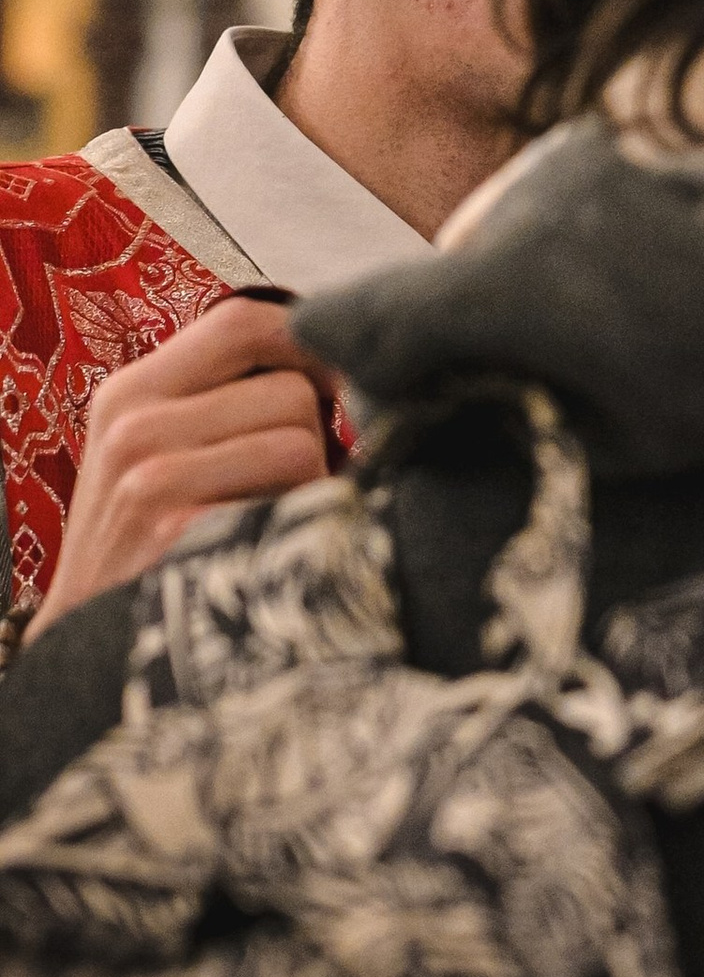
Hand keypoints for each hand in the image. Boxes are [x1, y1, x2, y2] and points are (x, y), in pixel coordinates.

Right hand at [29, 298, 336, 635]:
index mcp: (132, 392)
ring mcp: (149, 476)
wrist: (95, 656)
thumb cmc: (151, 551)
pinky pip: (291, 496)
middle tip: (282, 491)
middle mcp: (133, 423)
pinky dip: (297, 528)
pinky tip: (261, 557)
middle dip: (311, 439)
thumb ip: (223, 402)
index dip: (309, 347)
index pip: (245, 320)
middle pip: (290, 387)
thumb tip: (336, 360)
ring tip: (267, 526)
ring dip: (309, 489)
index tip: (333, 390)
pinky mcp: (177, 529)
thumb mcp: (159, 458)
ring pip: (299, 441)